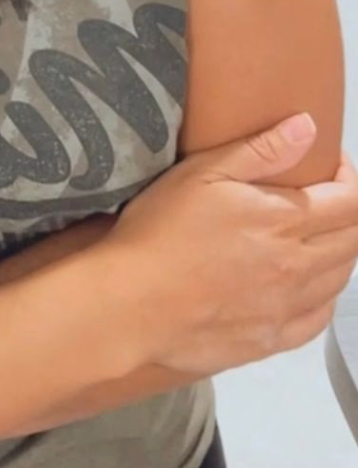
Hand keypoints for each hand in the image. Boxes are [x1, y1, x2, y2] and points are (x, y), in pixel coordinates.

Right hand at [103, 117, 357, 378]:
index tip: (331, 165)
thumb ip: (260, 151)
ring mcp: (287, 308)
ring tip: (313, 235)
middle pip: (353, 240)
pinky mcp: (271, 340)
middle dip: (348, 213)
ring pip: (340, 279)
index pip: (351, 202)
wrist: (132, 304)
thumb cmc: (161, 230)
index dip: (350, 179)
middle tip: (322, 195)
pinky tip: (307, 285)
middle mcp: (298, 266)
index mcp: (285, 220)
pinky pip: (319, 319)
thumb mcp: (203, 174)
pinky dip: (324, 296)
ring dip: (339, 251)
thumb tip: (308, 127)